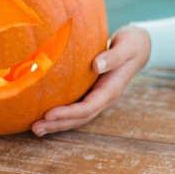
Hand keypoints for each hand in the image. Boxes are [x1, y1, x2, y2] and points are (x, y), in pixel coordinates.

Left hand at [31, 26, 150, 136]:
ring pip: (77, 117)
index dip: (68, 113)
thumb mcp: (126, 47)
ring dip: (56, 124)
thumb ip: (112, 57)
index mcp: (112, 90)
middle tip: (35, 128)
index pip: (88, 107)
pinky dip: (60, 116)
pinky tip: (44, 118)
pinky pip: (75, 109)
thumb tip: (96, 65)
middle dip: (58, 124)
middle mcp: (104, 98)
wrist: (139, 46)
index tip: (48, 114)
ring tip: (36, 129)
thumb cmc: (132, 44)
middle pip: (80, 118)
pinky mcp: (91, 94)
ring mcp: (98, 98)